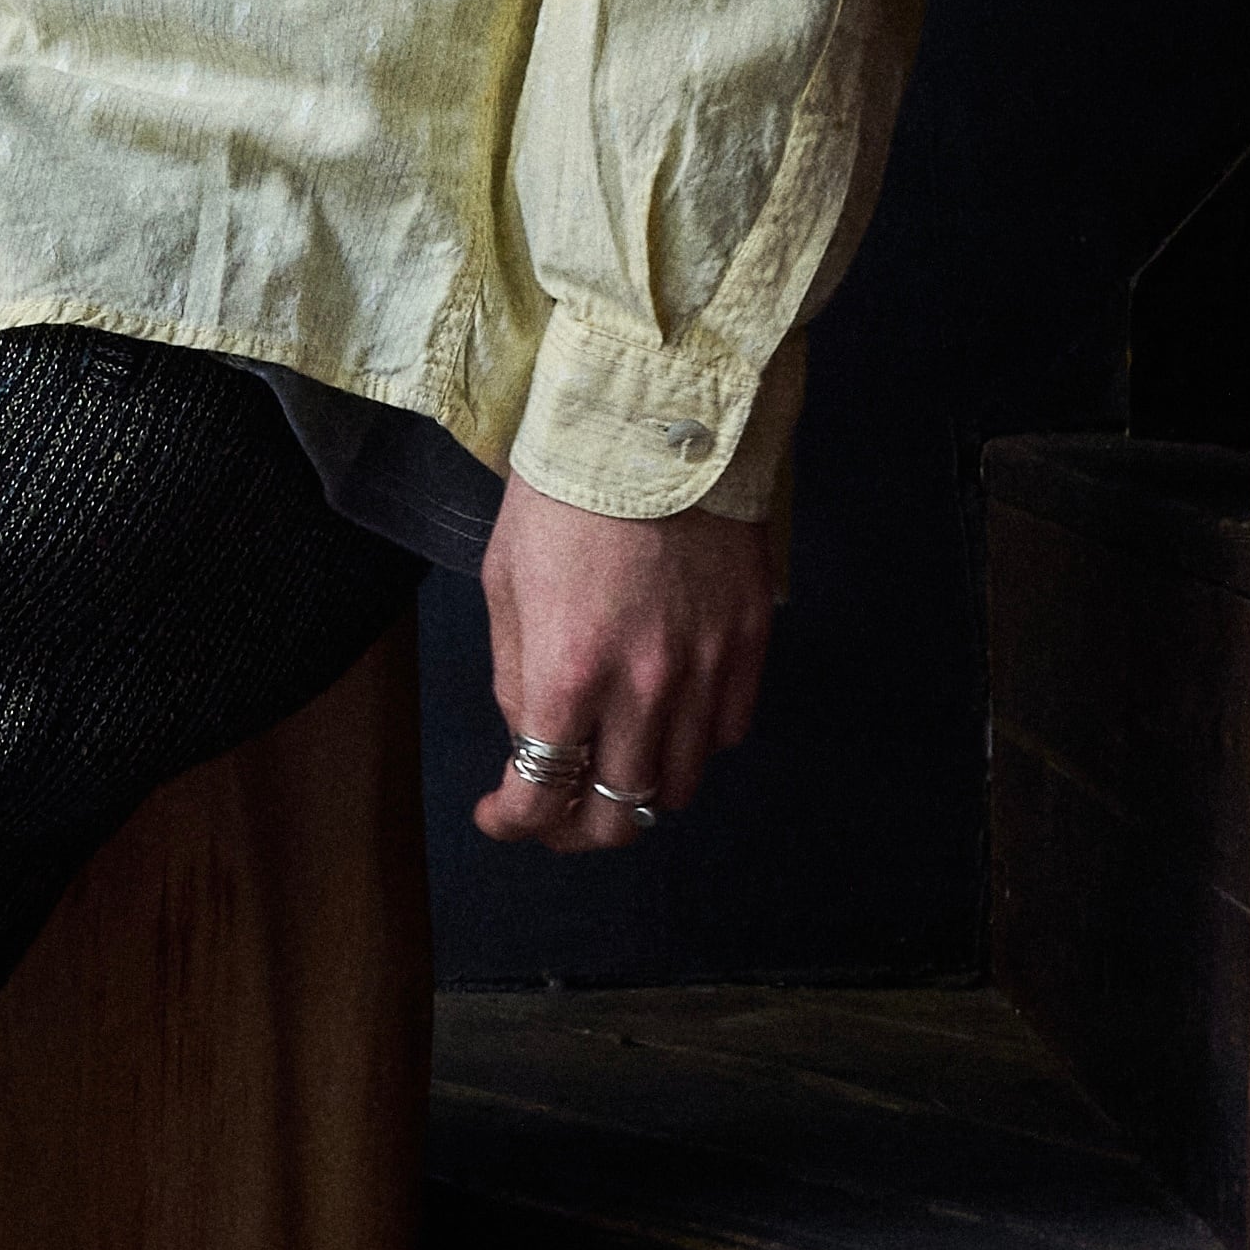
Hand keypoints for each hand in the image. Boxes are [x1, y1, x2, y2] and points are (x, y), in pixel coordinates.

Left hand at [475, 471, 772, 852]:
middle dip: (576, 831)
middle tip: (554, 814)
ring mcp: (707, 669)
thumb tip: (532, 739)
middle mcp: (644, 688)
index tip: (499, 816)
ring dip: (638, 796)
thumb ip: (517, 675)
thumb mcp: (506, 581)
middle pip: (619, 814)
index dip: (513, 823)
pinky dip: (692, 747)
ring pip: (679, 786)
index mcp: (568, 672)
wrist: (651, 418)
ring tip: (610, 773)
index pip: (542, 793)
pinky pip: (727, 732)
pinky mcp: (750, 642)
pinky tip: (665, 724)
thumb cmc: (561, 492)